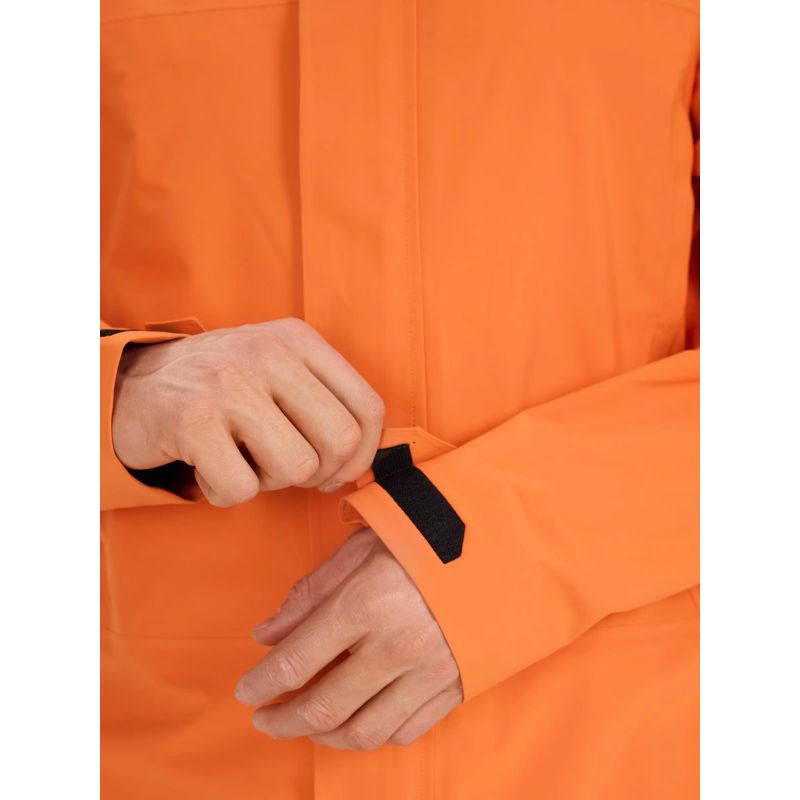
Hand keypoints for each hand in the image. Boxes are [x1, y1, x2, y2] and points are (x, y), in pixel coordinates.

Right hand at [112, 318, 384, 504]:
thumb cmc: (222, 388)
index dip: (362, 455)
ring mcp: (229, 384)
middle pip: (340, 441)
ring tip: (243, 459)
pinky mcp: (192, 420)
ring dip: (270, 481)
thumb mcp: (279, 372)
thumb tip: (367, 458)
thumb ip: (326, 401)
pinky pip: (242, 489)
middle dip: (320, 473)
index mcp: (299, 339)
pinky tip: (210, 467)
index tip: (336, 471)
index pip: (368, 407)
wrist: (134, 383)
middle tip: (288, 470)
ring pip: (297, 468)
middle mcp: (267, 352)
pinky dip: (227, 493)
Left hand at [236, 529, 462, 749]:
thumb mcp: (361, 548)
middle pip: (323, 709)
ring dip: (325, 737)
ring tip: (308, 724)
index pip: (296, 662)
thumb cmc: (424, 537)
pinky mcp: (454, 687)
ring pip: (364, 733)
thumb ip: (311, 593)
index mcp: (366, 603)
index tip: (246, 692)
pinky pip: (405, 731)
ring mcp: (429, 673)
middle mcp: (396, 647)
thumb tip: (266, 634)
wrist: (499, 545)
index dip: (261, 684)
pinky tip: (359, 718)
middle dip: (283, 721)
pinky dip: (374, 734)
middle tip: (264, 720)